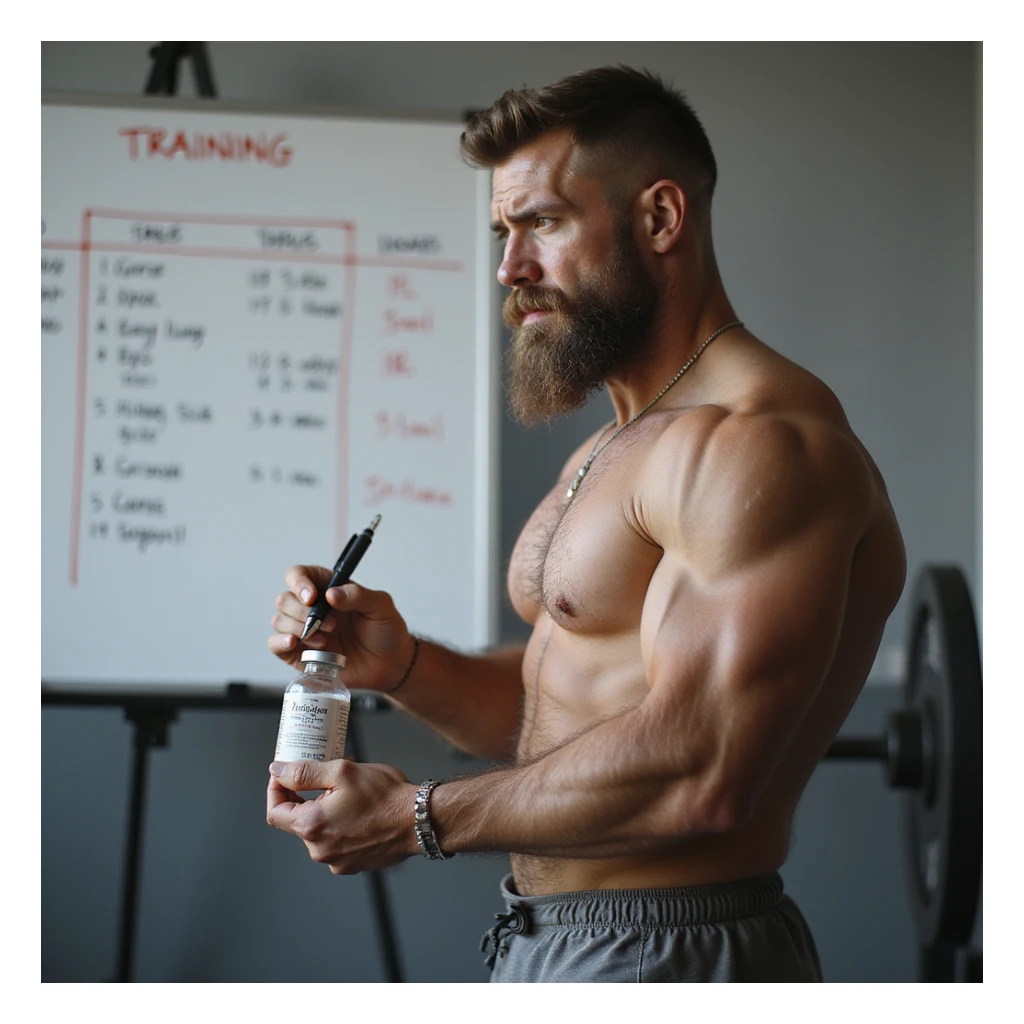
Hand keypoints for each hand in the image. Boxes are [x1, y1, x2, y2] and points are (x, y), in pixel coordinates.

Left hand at [266, 758, 418, 873]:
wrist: (419, 821)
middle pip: (299, 820)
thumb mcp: (342, 771)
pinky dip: (342, 825)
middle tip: (328, 777)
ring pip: (320, 831)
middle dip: (309, 796)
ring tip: (351, 792)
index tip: (284, 775)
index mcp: (312, 826)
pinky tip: (360, 810)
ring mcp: (337, 861)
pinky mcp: (353, 864)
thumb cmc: (386, 797)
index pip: (276, 811)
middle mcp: (320, 850)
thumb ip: (305, 772)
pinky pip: (337, 842)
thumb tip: (278, 771)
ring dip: (327, 810)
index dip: (276, 789)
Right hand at [268, 564, 416, 690]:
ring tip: (325, 640)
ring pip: (279, 620)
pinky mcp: (300, 654)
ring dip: (298, 628)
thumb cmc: (386, 630)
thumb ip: (358, 595)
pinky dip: (280, 643)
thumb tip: (331, 594)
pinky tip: (296, 644)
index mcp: (327, 588)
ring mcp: (304, 630)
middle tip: (331, 624)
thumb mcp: (380, 606)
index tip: (312, 597)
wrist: (390, 664)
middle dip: (302, 611)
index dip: (299, 582)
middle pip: (284, 599)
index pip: (298, 574)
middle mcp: (311, 608)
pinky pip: (275, 645)